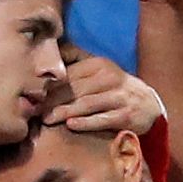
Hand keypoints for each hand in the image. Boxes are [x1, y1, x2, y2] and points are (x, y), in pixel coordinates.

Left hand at [44, 55, 163, 134]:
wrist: (149, 105)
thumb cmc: (115, 89)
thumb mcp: (100, 71)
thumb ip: (76, 63)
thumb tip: (48, 56)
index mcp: (99, 65)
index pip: (69, 74)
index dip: (49, 86)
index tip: (33, 96)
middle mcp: (109, 78)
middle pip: (75, 89)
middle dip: (52, 100)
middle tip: (35, 110)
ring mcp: (119, 97)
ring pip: (87, 104)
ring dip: (65, 111)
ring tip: (47, 119)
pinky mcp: (126, 115)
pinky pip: (103, 119)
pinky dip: (87, 122)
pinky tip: (71, 125)